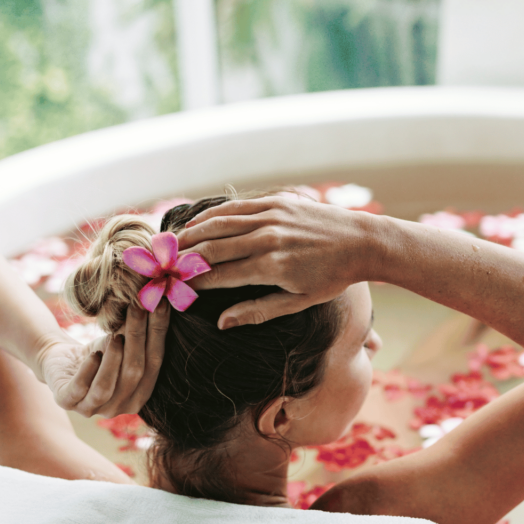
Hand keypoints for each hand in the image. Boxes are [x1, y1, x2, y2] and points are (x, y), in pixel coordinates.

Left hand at [40, 303, 168, 417]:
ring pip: (107, 388)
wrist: (63, 361)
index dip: (158, 334)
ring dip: (114, 360)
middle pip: (134, 374)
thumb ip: (143, 331)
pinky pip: (80, 390)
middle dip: (138, 339)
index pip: (155, 364)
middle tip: (139, 309)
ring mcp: (91, 409)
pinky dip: (88, 371)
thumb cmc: (100, 352)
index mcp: (139, 396)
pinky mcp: (66, 402)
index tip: (160, 305)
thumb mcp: (124, 342)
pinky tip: (93, 354)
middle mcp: (118, 408)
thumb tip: (163, 299)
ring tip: (116, 337)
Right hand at [176, 196, 372, 327]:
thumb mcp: (299, 303)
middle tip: (161, 266)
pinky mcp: (277, 201)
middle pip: (212, 247)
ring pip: (218, 222)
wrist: (362, 242)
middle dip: (183, 257)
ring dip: (191, 233)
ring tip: (170, 245)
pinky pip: (236, 206)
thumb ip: (258, 312)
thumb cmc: (332, 278)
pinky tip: (197, 223)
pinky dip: (212, 214)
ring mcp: (272, 216)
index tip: (172, 287)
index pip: (219, 275)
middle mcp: (268, 238)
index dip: (191, 282)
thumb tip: (221, 322)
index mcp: (272, 267)